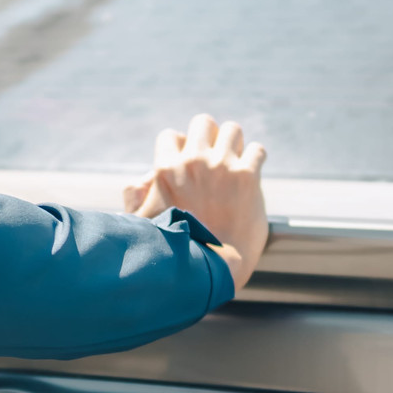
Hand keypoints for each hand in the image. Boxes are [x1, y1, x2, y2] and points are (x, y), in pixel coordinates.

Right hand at [120, 113, 268, 291]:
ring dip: (235, 143)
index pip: (171, 136)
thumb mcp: (140, 223)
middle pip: (204, 123)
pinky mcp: (248, 178)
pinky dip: (256, 158)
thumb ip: (135, 197)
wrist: (208, 269)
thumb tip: (143, 180)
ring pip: (233, 129)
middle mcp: (194, 162)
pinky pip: (258, 150)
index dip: (179, 148)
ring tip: (235, 161)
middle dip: (209, 137)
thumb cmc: (171, 250)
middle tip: (214, 156)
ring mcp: (223, 167)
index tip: (187, 162)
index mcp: (166, 169)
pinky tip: (252, 174)